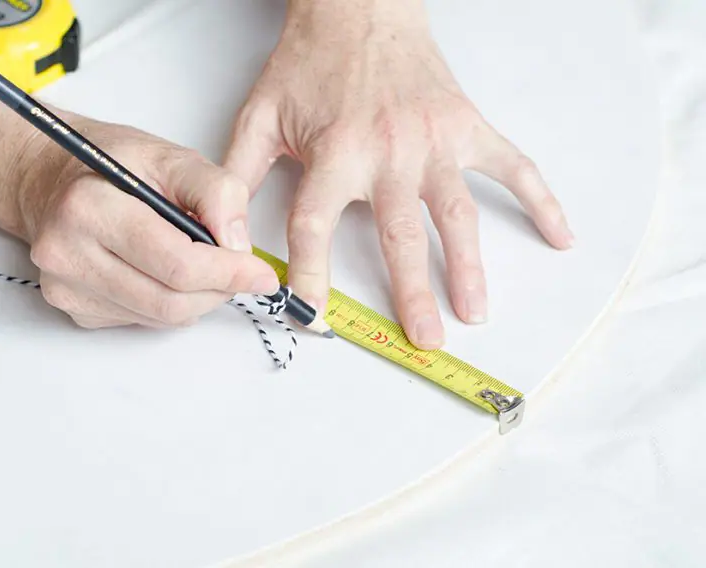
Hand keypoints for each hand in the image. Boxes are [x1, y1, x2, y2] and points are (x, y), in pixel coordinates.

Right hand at [14, 117, 279, 328]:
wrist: (50, 178)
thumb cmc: (112, 163)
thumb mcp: (172, 157)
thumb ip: (217, 192)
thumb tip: (239, 246)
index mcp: (90, 208)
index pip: (177, 264)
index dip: (229, 274)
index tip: (262, 274)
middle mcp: (67, 253)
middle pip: (171, 301)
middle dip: (219, 291)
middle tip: (240, 271)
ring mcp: (65, 287)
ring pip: (161, 318)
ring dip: (198, 299)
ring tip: (203, 265)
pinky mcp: (73, 309)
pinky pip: (143, 321)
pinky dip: (170, 304)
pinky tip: (164, 272)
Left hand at [224, 1, 572, 349]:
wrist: (359, 9)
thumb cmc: (310, 64)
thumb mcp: (260, 117)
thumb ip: (237, 178)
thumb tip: (224, 232)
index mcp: (334, 153)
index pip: (316, 227)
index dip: (309, 276)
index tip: (312, 317)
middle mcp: (388, 152)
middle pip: (400, 235)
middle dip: (412, 293)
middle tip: (425, 339)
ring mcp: (435, 140)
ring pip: (457, 214)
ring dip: (469, 266)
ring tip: (475, 310)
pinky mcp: (467, 127)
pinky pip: (513, 167)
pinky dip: (541, 200)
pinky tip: (559, 234)